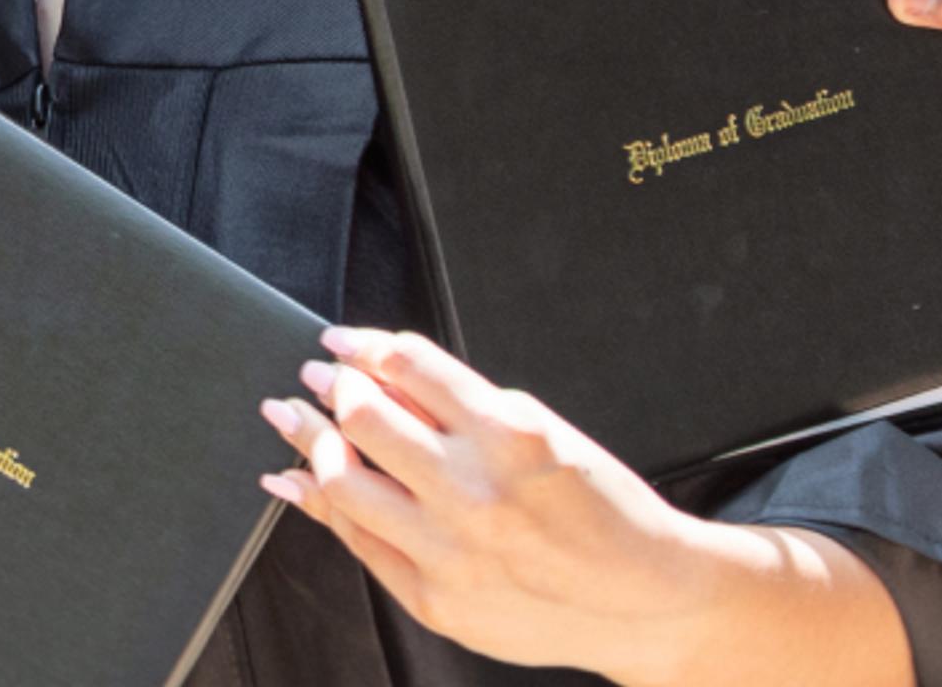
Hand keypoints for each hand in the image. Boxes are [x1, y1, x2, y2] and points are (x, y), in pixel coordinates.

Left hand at [261, 328, 903, 686]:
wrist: (647, 599)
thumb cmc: (601, 510)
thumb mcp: (546, 432)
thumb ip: (466, 405)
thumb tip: (386, 373)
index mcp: (509, 436)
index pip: (409, 369)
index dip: (364, 346)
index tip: (340, 341)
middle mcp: (474, 492)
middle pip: (365, 419)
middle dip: (331, 389)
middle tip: (316, 377)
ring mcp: (450, 551)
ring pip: (343, 483)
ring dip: (309, 441)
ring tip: (294, 418)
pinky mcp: (435, 600)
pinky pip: (356, 543)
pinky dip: (316, 505)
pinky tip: (295, 481)